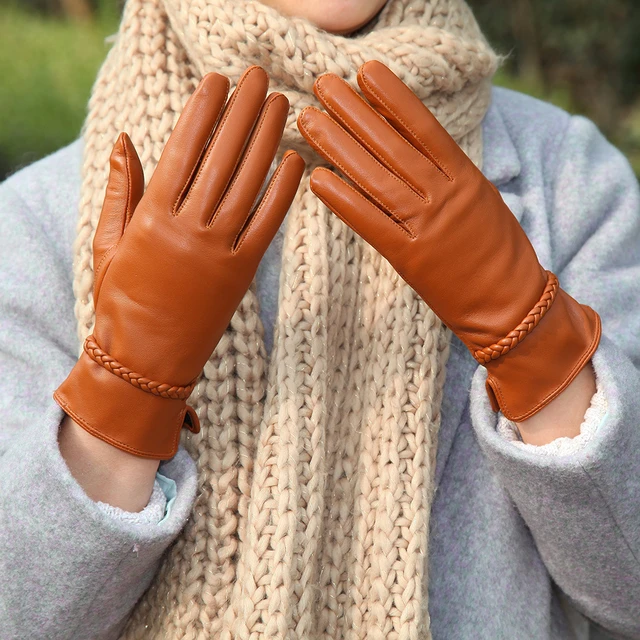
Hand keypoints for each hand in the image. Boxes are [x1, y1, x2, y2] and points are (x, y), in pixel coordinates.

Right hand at [55, 66, 304, 458]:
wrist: (146, 361)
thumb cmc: (121, 301)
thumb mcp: (109, 243)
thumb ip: (122, 190)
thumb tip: (125, 139)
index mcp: (152, 217)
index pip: (183, 149)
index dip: (205, 110)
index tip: (219, 80)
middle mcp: (188, 228)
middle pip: (222, 157)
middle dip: (242, 111)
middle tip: (259, 76)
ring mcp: (218, 251)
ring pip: (249, 184)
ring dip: (268, 140)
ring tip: (281, 105)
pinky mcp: (242, 274)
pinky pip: (267, 224)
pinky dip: (283, 192)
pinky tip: (296, 160)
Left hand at [297, 60, 599, 420]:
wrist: (512, 305)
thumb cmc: (498, 252)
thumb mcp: (482, 200)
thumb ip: (449, 173)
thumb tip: (412, 145)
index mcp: (466, 178)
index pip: (424, 128)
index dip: (393, 98)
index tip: (366, 72)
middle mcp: (445, 196)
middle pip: (392, 146)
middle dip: (354, 112)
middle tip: (323, 85)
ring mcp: (427, 227)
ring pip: (376, 178)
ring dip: (339, 147)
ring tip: (310, 121)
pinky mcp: (411, 259)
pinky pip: (371, 223)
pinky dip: (344, 200)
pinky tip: (318, 178)